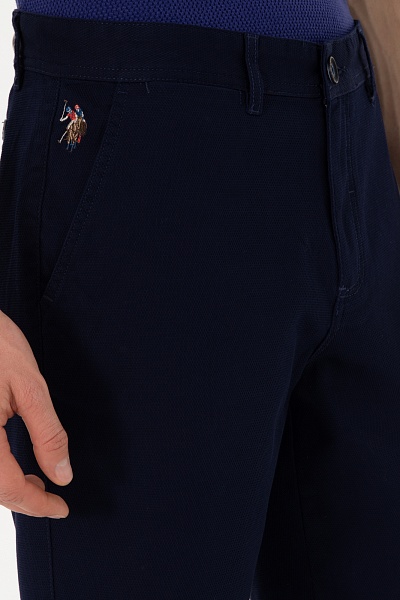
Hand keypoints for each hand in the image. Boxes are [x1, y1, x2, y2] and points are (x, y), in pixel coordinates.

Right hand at [0, 309, 71, 517]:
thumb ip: (47, 434)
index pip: (9, 488)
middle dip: (23, 499)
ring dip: (8, 487)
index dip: (37, 504)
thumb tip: (62, 473)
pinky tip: (13, 463)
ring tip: (37, 482)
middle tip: (53, 499)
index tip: (61, 509)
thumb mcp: (31, 388)